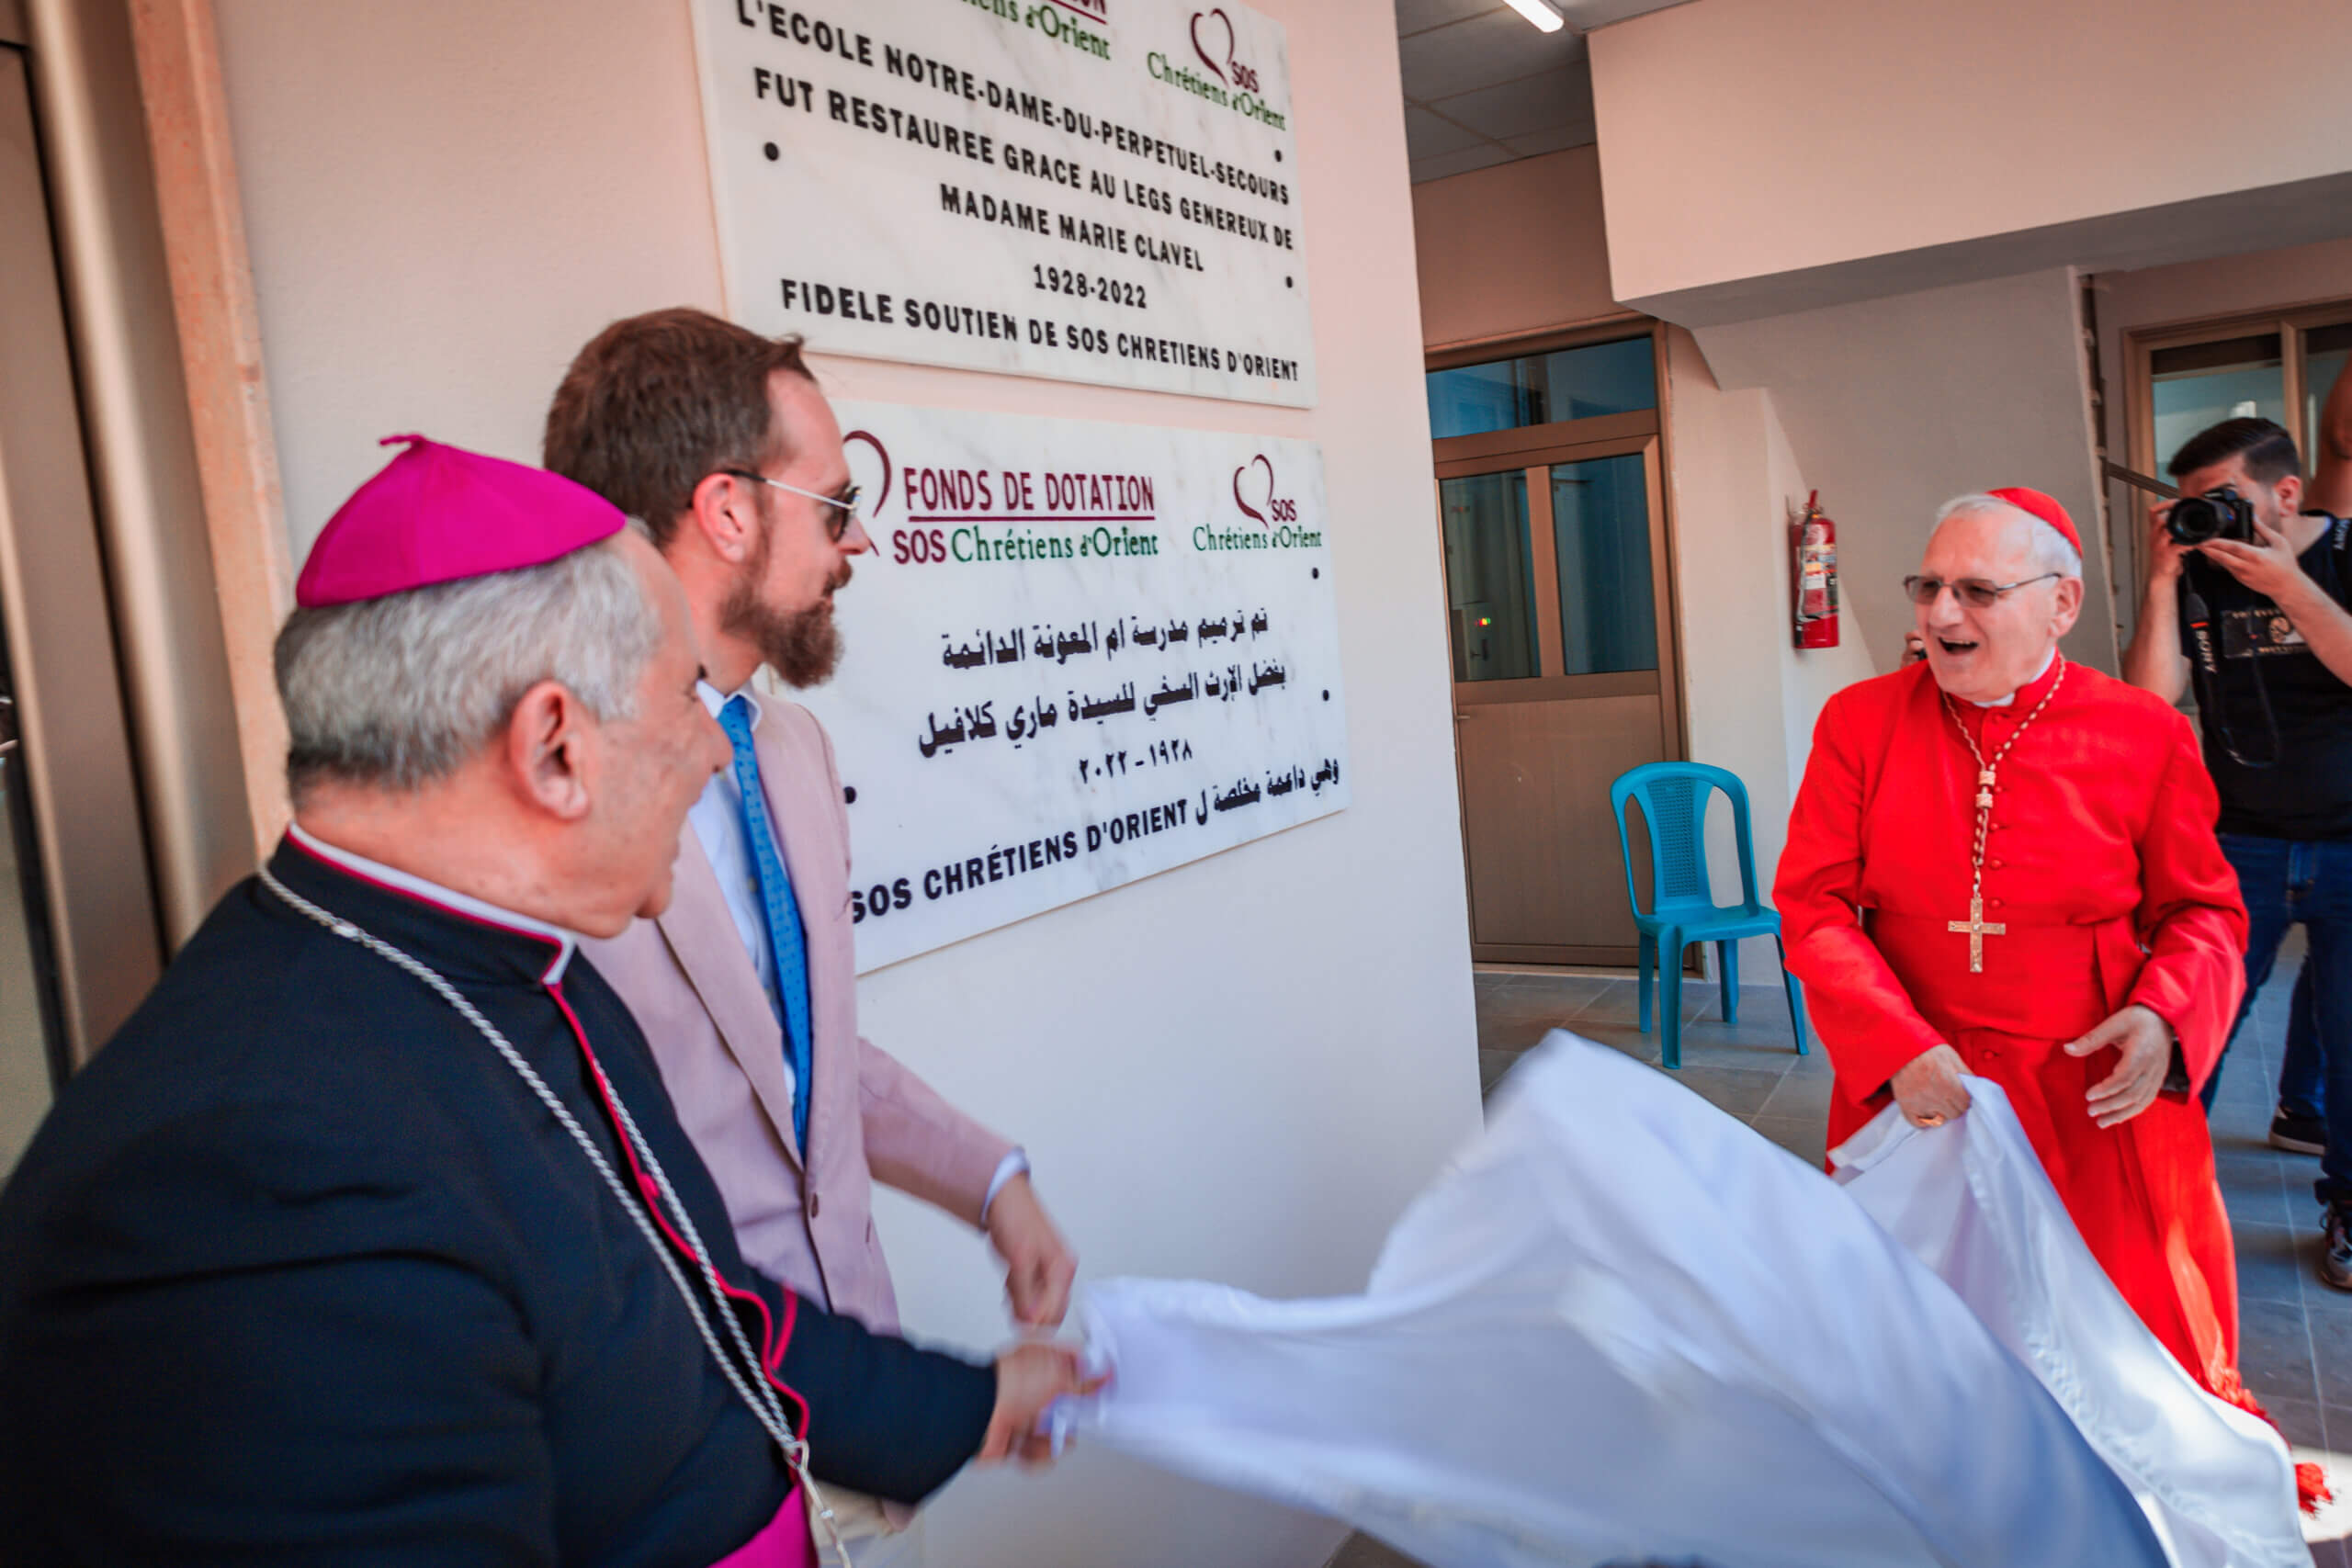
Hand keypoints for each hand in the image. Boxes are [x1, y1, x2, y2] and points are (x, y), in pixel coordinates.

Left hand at [979, 1341, 1104, 1467]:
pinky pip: (1034, 1452)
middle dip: (1072, 1414)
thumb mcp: (1056, 1375)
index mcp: (1036, 1362)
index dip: (1087, 1374)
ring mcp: (1018, 1414)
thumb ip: (1081, 1379)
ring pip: (1049, 1431)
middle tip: (1076, 1417)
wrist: (976, 1417)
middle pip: (1061, 1402)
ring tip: (1058, 1438)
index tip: (1102, 1384)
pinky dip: (1039, 1455)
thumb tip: (1100, 1375)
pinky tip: (1041, 1449)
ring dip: (1056, 1439)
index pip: (1069, 1364)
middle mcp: (1027, 1387)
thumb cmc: (1006, 1386)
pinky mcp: (1011, 1440)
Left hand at [987, 1173, 1075, 1328]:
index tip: (1016, 1323)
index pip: (1055, 1312)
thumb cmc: (1015, 1218)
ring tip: (1009, 1286)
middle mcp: (1061, 1271)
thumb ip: (1025, 1293)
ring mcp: (1050, 1270)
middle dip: (1028, 1312)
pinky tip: (1010, 1283)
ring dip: (1021, 1302)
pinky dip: (1019, 1293)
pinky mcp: (1038, 1268)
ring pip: (1038, 1303)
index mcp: (1063, 1269)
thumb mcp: (1019, 1260)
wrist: (1002, 1199)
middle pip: (1049, 1310)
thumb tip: (1030, 1321)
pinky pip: (1031, 1292)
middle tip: (1010, 1301)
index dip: (1034, 1323)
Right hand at [1889, 1043, 1970, 1127]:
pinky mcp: (1905, 1106)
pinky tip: (1926, 1111)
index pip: (1965, 1105)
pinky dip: (1924, 1121)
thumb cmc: (1928, 1050)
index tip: (1960, 1094)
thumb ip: (1966, 1076)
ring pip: (1939, 1120)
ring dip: (1940, 1112)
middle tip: (1948, 1096)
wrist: (1901, 1047)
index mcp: (1949, 1084)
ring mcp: (1919, 1103)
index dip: (1964, 1099)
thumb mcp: (1952, 1057)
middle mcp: (1934, 1097)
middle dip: (1954, 1106)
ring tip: (1936, 1101)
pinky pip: (1919, 1124)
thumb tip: (1976, 1090)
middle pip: (1954, 1114)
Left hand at [2067, 1003, 2173, 1127]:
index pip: (2125, 1077)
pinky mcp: (2159, 1079)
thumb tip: (2067, 1049)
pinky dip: (2133, 1111)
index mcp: (2142, 1053)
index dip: (2107, 1089)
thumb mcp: (2113, 1024)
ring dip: (2121, 1114)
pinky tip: (2117, 1117)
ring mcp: (2158, 1075)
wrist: (2165, 1018)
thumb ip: (2091, 1039)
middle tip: (2090, 1111)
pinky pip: (2148, 1100)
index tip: (2088, 1095)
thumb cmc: (2137, 1019)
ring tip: (2101, 1122)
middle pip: (2133, 1094)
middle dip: (2111, 1106)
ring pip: (2142, 1101)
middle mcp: (2153, 1068)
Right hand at [2147, 501, 2191, 584]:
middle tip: (2187, 511)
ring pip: (2167, 530)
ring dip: (2182, 527)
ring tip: (2193, 526)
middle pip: (2159, 519)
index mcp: (2154, 531)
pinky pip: (2180, 545)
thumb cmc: (2165, 557)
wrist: (2161, 574)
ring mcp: (2160, 545)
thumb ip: (2173, 529)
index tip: (2176, 502)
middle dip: (2173, 513)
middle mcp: (2154, 536)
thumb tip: (2187, 519)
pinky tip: (2196, 542)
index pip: (2152, 512)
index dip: (2164, 504)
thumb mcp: (2165, 540)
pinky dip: (2190, 542)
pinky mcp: (2168, 554)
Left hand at [2197, 509, 2306, 601]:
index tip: (2206, 538)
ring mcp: (2241, 575)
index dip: (2218, 543)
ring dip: (2210, 554)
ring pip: (2222, 563)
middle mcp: (2246, 567)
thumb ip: (2263, 530)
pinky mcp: (2240, 579)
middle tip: (2195, 541)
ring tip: (2200, 545)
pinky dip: (2219, 560)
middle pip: (2221, 557)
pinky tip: (2213, 553)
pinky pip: (2227, 567)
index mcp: (2256, 556)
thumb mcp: (2279, 542)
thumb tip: (2253, 517)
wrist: (2287, 587)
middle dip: (2207, 549)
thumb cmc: (2286, 563)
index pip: (2233, 548)